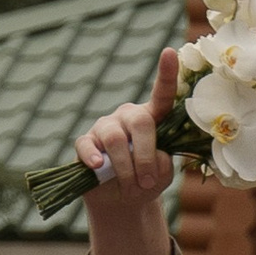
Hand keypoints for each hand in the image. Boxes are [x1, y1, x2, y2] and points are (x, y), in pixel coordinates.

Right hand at [73, 44, 181, 254]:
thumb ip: (161, 164)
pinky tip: (99, 167)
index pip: (162, 94)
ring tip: (131, 188)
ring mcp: (104, 128)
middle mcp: (128, 117)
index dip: (166, 74)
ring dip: (126, 167)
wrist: (121, 202)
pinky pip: (87, 146)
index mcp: (152, 119)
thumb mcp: (161, 177)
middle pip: (140, 122)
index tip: (170, 52)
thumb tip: (145, 158)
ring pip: (115, 138)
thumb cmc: (145, 182)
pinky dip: (94, 158)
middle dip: (146, 155)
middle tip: (147, 182)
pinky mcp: (85, 144)